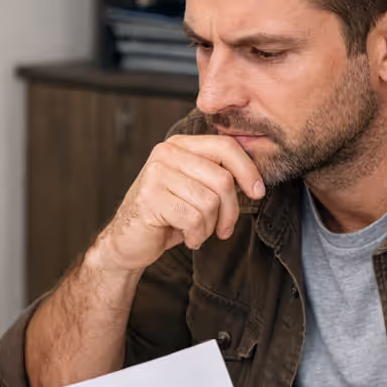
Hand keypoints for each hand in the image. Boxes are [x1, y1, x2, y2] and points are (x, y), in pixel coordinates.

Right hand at [90, 134, 265, 273]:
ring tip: (196, 231)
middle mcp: (166, 153)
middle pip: (222, 179)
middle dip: (229, 211)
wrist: (128, 241)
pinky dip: (196, 236)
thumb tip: (255, 180)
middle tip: (223, 228)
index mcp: (179, 144)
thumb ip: (217, 176)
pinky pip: (193, 218)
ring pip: (209, 202)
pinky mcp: (150, 198)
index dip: (248, 170)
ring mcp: (156, 174)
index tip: (258, 193)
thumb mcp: (194, 189)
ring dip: (209, 226)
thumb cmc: (166, 216)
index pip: (225, 146)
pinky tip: (187, 237)